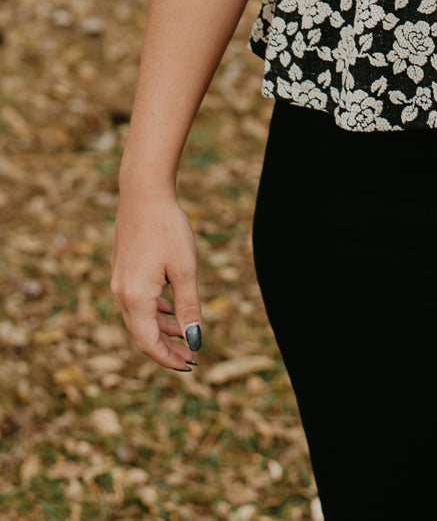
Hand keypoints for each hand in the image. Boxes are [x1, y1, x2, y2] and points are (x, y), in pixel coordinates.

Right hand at [111, 191, 202, 371]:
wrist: (143, 193)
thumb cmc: (168, 228)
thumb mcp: (185, 269)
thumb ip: (189, 306)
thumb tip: (195, 341)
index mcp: (135, 298)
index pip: (148, 343)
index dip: (168, 359)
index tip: (190, 365)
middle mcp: (121, 293)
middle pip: (141, 334)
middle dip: (166, 348)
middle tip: (190, 356)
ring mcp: (119, 281)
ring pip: (138, 317)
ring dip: (161, 329)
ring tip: (184, 334)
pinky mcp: (121, 269)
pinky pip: (136, 301)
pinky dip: (153, 311)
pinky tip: (169, 308)